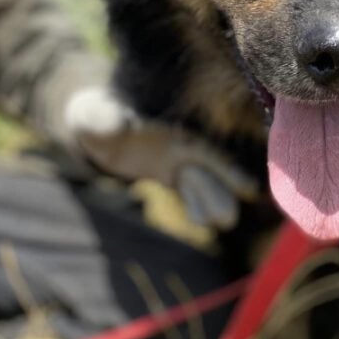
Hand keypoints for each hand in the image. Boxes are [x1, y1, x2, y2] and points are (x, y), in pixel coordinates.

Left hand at [63, 85, 256, 230]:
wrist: (92, 125)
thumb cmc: (95, 115)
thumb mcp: (94, 115)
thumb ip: (106, 120)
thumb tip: (119, 126)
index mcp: (168, 130)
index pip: (202, 151)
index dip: (223, 169)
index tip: (245, 187)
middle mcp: (179, 145)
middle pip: (208, 170)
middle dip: (221, 192)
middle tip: (229, 220)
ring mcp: (175, 160)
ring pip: (201, 183)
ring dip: (213, 201)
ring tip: (224, 223)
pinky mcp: (167, 173)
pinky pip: (186, 190)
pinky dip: (196, 203)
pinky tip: (202, 220)